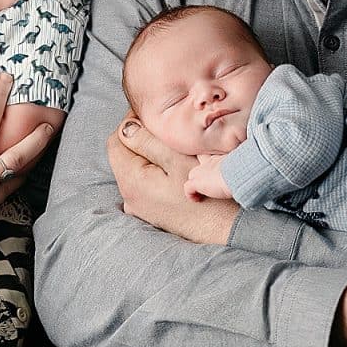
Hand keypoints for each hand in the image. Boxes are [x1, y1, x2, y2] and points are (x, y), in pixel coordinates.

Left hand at [108, 115, 238, 245]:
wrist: (230, 232)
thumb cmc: (208, 196)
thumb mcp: (178, 161)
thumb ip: (147, 141)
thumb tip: (126, 126)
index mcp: (131, 181)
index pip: (116, 140)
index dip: (132, 121)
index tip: (156, 114)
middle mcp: (130, 197)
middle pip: (126, 154)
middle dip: (142, 137)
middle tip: (170, 129)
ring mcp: (141, 207)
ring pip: (138, 167)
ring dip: (152, 153)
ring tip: (177, 147)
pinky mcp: (153, 212)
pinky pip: (148, 182)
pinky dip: (158, 169)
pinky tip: (179, 167)